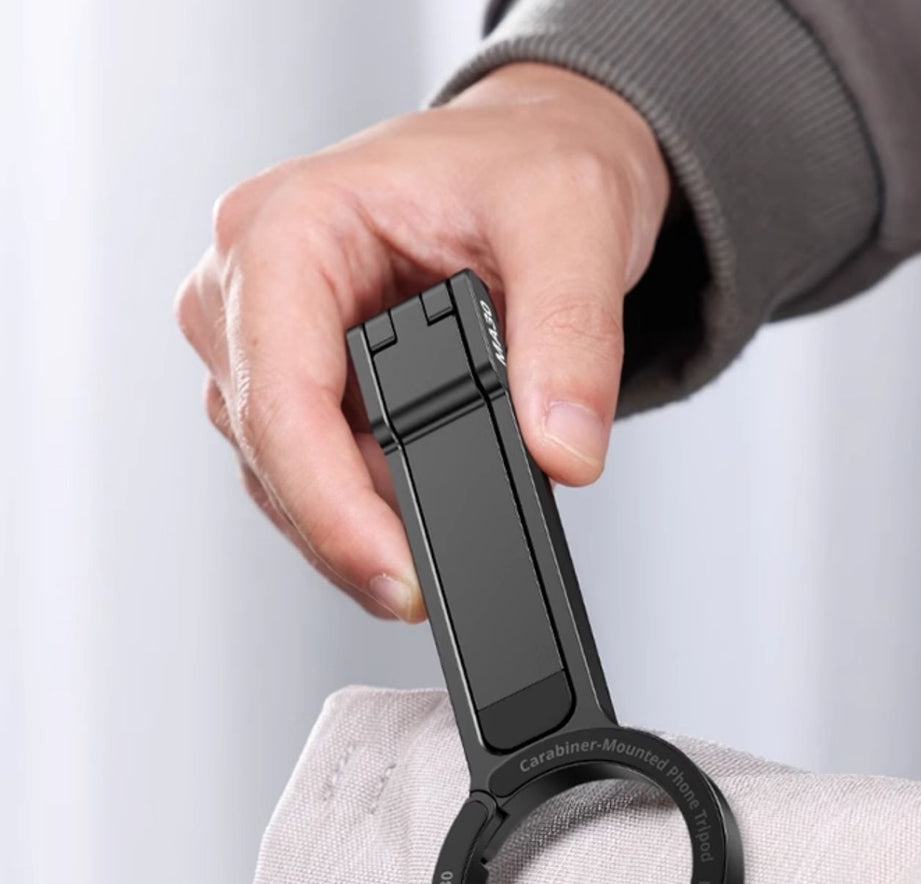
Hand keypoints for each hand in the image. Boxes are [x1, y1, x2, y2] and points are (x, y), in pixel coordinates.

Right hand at [175, 63, 668, 620]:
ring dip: (353, 529)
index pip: (277, 392)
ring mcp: (269, 339)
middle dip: (346, 533)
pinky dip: (363, 511)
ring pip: (282, 473)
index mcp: (285, 227)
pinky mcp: (304, 380)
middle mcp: (253, 286)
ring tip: (435, 555)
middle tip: (428, 590)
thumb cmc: (530, 165)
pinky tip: (415, 526)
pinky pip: (311, 470)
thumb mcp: (573, 228)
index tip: (399, 576)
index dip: (329, 505)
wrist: (535, 161)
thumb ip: (571, 342)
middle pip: (269, 447)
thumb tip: (561, 453)